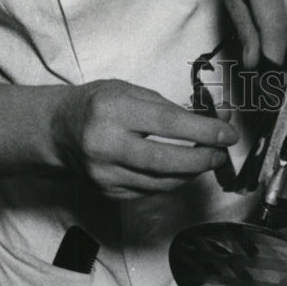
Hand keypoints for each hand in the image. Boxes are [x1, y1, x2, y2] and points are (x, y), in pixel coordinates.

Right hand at [53, 80, 237, 198]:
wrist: (58, 130)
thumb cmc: (99, 105)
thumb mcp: (131, 92)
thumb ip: (171, 108)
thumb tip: (216, 122)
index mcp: (113, 110)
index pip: (169, 124)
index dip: (205, 131)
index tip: (228, 135)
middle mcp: (106, 145)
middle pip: (167, 161)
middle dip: (202, 160)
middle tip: (220, 154)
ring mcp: (105, 174)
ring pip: (163, 182)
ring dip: (190, 173)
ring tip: (204, 159)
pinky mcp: (108, 193)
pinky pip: (151, 192)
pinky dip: (171, 181)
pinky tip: (180, 170)